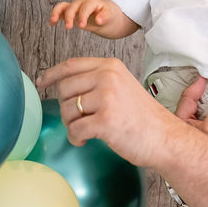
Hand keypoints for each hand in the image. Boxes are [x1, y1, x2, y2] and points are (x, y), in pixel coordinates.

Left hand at [35, 56, 177, 167]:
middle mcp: (107, 77)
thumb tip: (63, 86)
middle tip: (77, 121)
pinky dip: (75, 138)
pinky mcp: (105, 120)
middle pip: (64, 88)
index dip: (52, 74)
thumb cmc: (142, 118)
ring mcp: (107, 97)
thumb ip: (97, 81)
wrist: (166, 138)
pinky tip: (85, 141)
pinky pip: (74, 129)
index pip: (71, 65)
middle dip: (65, 108)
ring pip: (67, 109)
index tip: (41, 82)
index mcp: (110, 66)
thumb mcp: (121, 86)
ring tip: (85, 132)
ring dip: (71, 125)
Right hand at [50, 0, 115, 30]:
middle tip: (68, 27)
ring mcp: (75, 7)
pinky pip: (60, 12)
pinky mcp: (70, 13)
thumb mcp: (110, 16)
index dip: (83, 15)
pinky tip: (52, 23)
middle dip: (69, 16)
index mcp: (92, 2)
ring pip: (63, 6)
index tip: (82, 25)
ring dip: (57, 13)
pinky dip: (55, 16)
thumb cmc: (108, 15)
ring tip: (53, 21)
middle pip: (72, 7)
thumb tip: (98, 20)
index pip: (86, 7)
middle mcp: (82, 3)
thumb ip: (105, 17)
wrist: (106, 15)